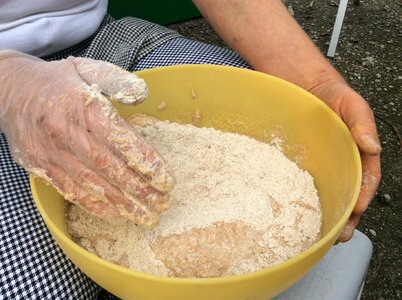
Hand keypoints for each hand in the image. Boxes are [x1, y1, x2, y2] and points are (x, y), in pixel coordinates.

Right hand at [0, 50, 174, 227]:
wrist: (8, 89)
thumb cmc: (56, 81)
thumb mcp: (87, 68)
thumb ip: (116, 80)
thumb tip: (142, 94)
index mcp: (83, 107)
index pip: (121, 140)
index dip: (146, 163)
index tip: (167, 181)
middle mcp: (67, 133)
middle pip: (110, 168)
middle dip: (140, 190)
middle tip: (163, 205)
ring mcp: (52, 153)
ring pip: (93, 185)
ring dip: (123, 205)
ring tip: (146, 217)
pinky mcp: (42, 167)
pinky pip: (71, 191)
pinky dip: (95, 206)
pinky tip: (116, 216)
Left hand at [309, 79, 380, 241]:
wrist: (307, 89)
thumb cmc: (333, 96)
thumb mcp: (352, 105)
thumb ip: (362, 123)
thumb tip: (371, 146)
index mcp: (360, 154)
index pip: (366, 180)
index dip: (363, 196)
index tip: (357, 209)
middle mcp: (343, 164)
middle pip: (348, 195)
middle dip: (346, 217)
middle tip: (339, 234)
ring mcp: (324, 166)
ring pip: (329, 195)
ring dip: (328, 215)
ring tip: (322, 234)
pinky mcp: (305, 165)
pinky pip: (306, 185)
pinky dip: (307, 200)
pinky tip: (302, 213)